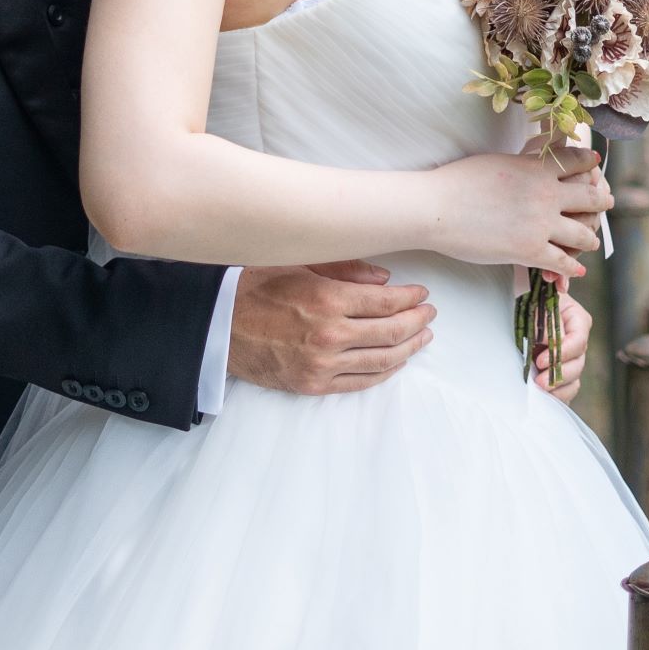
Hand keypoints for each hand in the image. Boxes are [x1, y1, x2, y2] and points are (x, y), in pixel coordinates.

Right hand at [228, 260, 434, 397]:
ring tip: (422, 338)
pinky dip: (384, 371)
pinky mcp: (314, 385)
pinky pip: (361, 382)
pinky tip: (396, 361)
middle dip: (417, 322)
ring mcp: (323, 365)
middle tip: (429, 314)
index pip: (385, 301)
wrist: (218, 325)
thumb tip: (385, 279)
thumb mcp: (298, 264)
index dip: (410, 298)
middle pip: (391, 332)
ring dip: (409, 348)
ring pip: (382, 360)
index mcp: (326, 300)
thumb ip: (345, 269)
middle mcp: (329, 335)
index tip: (422, 294)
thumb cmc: (255, 286)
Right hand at [423, 149, 610, 275]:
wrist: (436, 207)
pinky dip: (572, 268)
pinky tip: (576, 270)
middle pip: (591, 197)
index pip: (578, 162)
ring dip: (590, 239)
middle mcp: (547, 194)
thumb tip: (534, 161)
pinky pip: (563, 262)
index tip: (594, 166)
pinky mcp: (530, 251)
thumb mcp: (498, 161)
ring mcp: (541, 224)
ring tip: (591, 241)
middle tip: (606, 202)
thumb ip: (524, 163)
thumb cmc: (458, 181)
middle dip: (601, 201)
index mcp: (538, 168)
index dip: (589, 164)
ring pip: (584, 234)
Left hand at [534, 289, 591, 402]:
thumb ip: (543, 321)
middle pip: (578, 362)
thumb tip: (549, 340)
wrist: (516, 308)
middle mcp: (577, 340)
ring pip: (574, 378)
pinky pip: (568, 389)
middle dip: (558, 374)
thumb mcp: (533, 305)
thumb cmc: (525, 301)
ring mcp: (571, 358)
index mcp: (576, 318)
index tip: (540, 360)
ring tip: (539, 389)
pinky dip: (558, 395)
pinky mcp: (562, 373)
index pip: (578, 340)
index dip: (561, 352)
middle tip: (538, 381)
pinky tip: (544, 397)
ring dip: (557, 386)